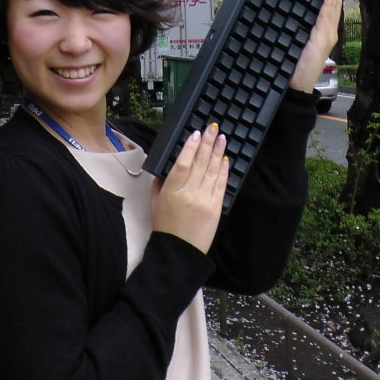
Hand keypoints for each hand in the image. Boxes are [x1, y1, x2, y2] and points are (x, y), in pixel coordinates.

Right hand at [150, 123, 228, 253]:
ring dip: (217, 153)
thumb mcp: (154, 204)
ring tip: (222, 138)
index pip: (183, 163)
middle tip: (213, 128)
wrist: (179, 251)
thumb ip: (159, 184)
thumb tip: (165, 169)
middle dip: (207, 143)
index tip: (196, 134)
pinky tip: (225, 160)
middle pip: (200, 163)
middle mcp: (189, 192)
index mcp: (171, 190)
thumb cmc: (164, 227)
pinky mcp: (216, 208)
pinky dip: (223, 171)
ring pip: (212, 171)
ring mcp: (204, 200)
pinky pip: (221, 185)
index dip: (190, 147)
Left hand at [289, 0, 345, 93]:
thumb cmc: (296, 67)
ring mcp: (327, 35)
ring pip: (332, 7)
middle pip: (334, 3)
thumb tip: (290, 16)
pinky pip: (326, 17)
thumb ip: (299, 31)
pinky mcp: (322, 39)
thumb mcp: (297, 44)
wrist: (298, 85)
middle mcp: (328, 32)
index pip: (329, 7)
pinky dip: (330, 3)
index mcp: (323, 32)